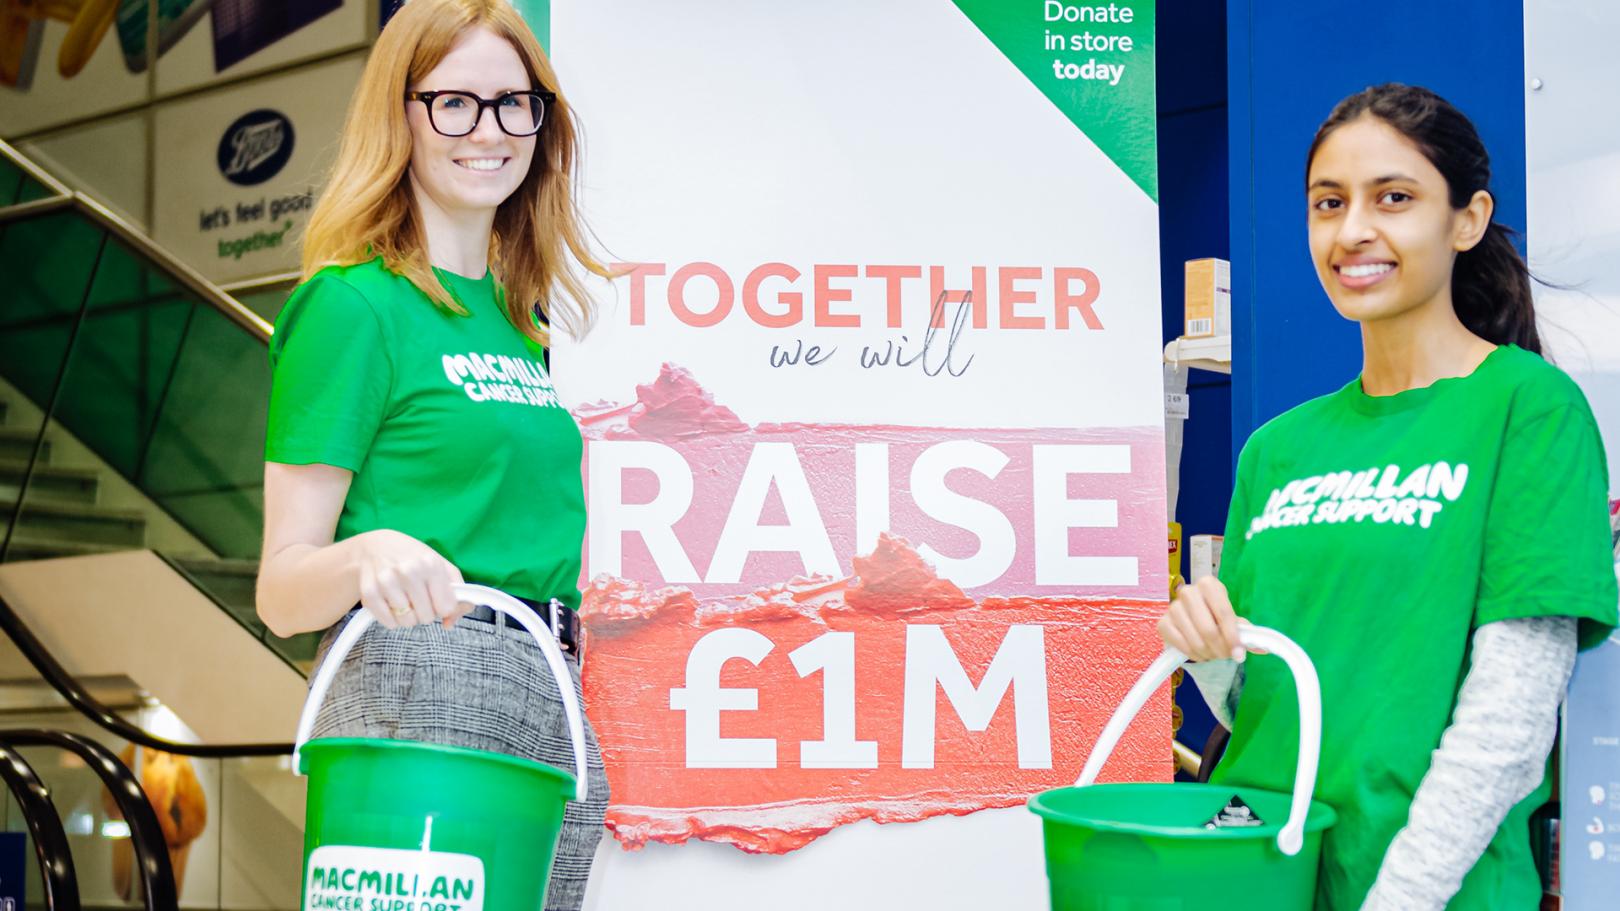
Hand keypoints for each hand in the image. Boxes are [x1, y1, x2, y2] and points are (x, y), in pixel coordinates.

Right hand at [352, 530, 470, 629]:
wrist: (373, 547)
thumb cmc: (412, 558)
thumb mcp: (441, 566)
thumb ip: (457, 593)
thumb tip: (450, 622)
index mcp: (431, 564)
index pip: (446, 607)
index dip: (443, 607)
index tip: (437, 599)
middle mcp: (409, 572)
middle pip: (427, 617)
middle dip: (425, 612)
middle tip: (418, 597)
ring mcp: (387, 582)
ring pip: (408, 622)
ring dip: (408, 616)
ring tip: (404, 599)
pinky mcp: (369, 593)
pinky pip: (389, 623)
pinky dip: (392, 618)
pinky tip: (391, 602)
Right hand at [1158, 575, 1247, 662]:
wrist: (1193, 618)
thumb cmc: (1216, 617)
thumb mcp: (1234, 621)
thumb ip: (1247, 633)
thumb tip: (1263, 648)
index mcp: (1209, 585)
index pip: (1224, 613)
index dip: (1233, 636)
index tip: (1239, 654)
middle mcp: (1188, 591)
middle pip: (1208, 629)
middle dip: (1220, 648)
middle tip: (1225, 655)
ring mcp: (1173, 607)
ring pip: (1195, 639)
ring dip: (1207, 653)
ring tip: (1213, 654)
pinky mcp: (1162, 623)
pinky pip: (1180, 645)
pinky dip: (1193, 654)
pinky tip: (1200, 653)